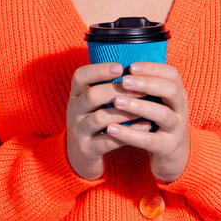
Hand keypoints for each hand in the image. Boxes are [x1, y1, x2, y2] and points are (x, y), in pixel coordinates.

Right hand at [66, 63, 154, 180]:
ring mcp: (79, 131)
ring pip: (101, 118)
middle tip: (141, 88)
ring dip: (126, 111)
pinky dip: (128, 133)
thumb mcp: (95, 102)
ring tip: (146, 107)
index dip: (99, 70)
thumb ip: (109, 86)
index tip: (120, 67)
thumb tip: (140, 66)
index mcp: (76, 94)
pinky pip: (108, 140)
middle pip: (92, 95)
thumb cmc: (95, 119)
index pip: (80, 76)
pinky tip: (146, 126)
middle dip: (118, 90)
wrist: (82, 154)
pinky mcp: (87, 149)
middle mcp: (74, 110)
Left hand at [105, 62, 190, 183]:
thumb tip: (120, 68)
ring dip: (139, 106)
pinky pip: (149, 140)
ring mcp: (176, 129)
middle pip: (171, 90)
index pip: (172, 75)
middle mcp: (181, 109)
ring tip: (117, 102)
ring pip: (162, 114)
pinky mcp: (167, 147)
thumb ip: (147, 88)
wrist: (175, 157)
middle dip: (147, 83)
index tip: (132, 66)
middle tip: (124, 81)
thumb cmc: (160, 124)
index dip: (153, 68)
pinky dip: (130, 134)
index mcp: (178, 95)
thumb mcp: (160, 103)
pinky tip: (112, 129)